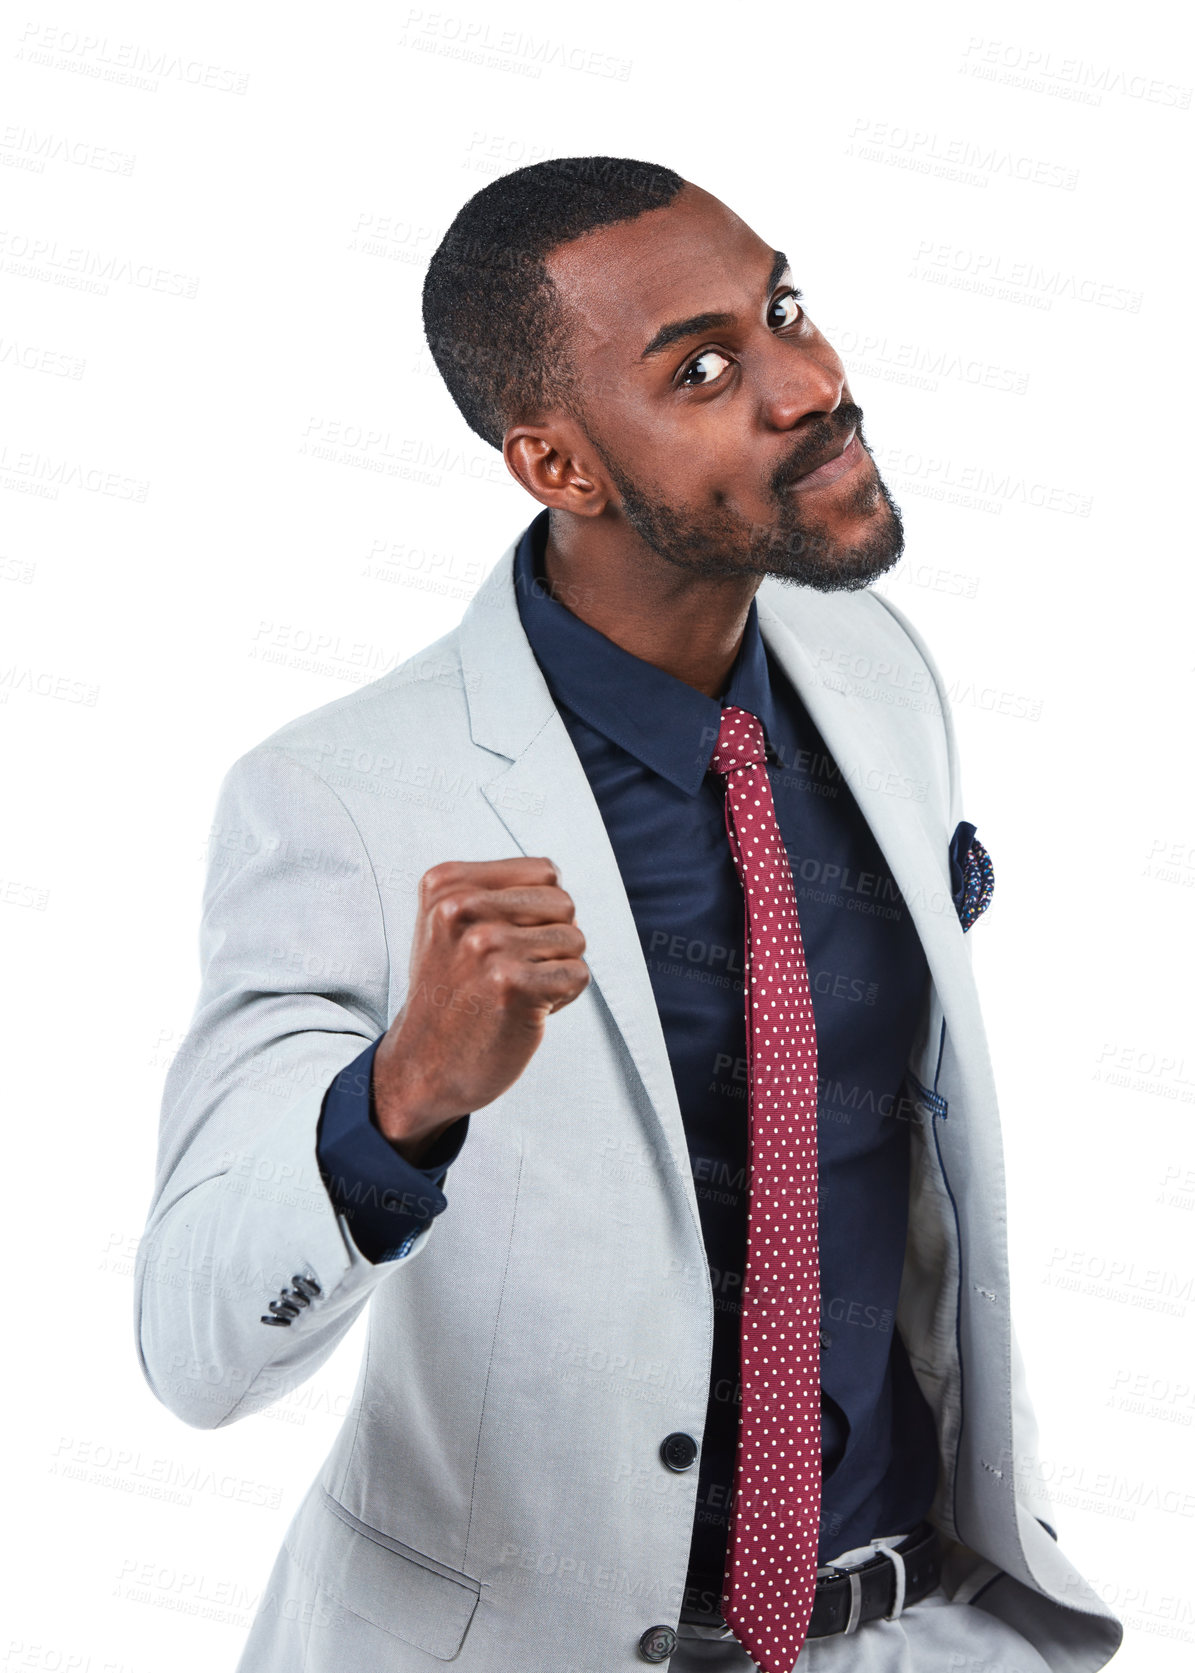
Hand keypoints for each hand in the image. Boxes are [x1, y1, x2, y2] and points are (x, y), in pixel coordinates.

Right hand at [372, 857, 588, 1161]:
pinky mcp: (512, 984)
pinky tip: (523, 1010)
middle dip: (552, 939)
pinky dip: (561, 998)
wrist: (423, 1065)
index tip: (506, 941)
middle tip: (512, 971)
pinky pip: (578, 975)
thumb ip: (496, 891)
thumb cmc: (451, 992)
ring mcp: (486, 945)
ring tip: (515, 991)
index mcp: (446, 883)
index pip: (543, 871)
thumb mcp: (450, 923)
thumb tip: (558, 880)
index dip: (540, 911)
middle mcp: (461, 908)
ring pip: (575, 939)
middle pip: (563, 902)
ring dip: (556, 971)